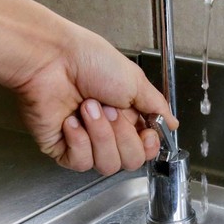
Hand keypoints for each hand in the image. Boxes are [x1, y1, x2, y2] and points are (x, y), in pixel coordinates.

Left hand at [12, 24, 176, 174]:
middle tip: (109, 108)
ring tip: (87, 108)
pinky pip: (81, 162)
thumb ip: (157, 107)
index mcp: (126, 113)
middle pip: (130, 160)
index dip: (148, 145)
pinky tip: (70, 120)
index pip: (146, 148)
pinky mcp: (62, 148)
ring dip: (100, 134)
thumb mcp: (135, 80)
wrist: (51, 59)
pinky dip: (79, 141)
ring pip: (107, 164)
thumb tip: (172, 124)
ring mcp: (84, 140)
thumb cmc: (87, 59)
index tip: (145, 131)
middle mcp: (107, 129)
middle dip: (122, 135)